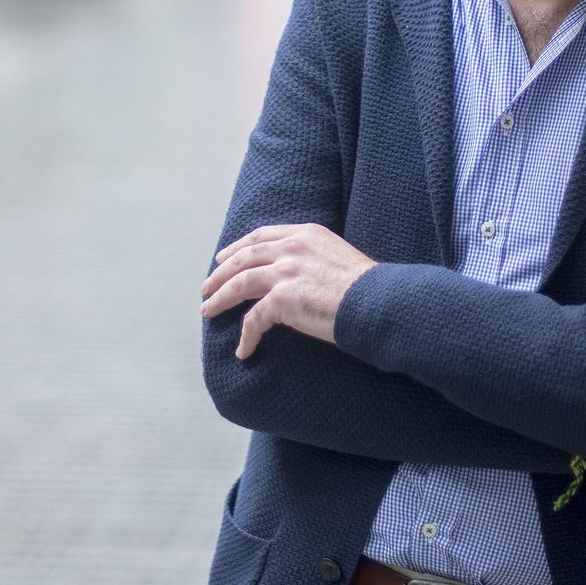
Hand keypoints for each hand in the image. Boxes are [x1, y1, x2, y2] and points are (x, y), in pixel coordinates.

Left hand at [200, 224, 378, 358]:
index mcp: (304, 234)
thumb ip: (313, 257)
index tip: (223, 257)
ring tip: (208, 311)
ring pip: (239, 284)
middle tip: (207, 287)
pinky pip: (254, 320)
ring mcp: (285, 272)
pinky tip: (243, 350)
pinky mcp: (283, 299)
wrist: (378, 301)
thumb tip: (300, 274)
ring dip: (220, 299)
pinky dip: (245, 337)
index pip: (260, 237)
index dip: (237, 248)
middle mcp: (291, 248)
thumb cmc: (368, 287)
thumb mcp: (337, 255)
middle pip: (243, 257)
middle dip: (220, 273)